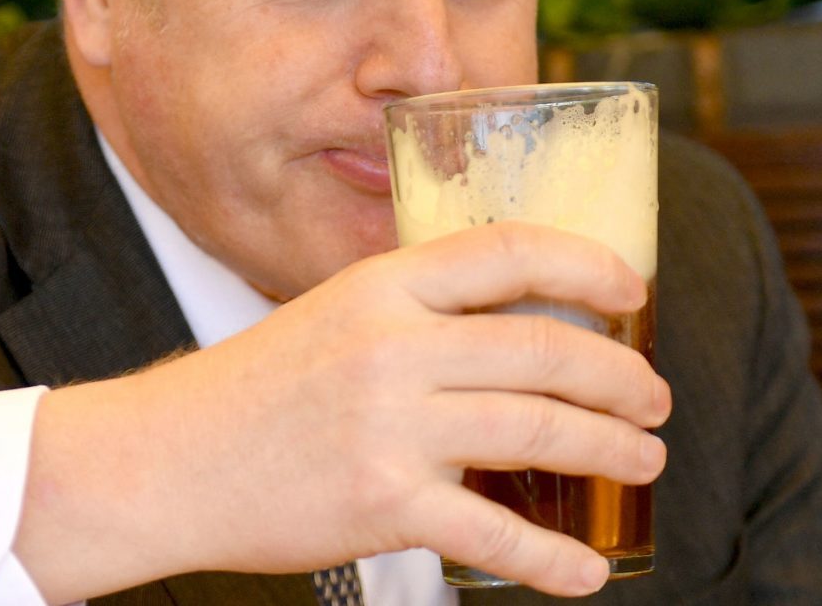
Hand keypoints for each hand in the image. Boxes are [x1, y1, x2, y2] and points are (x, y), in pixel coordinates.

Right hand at [15, 222, 670, 600]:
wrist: (169, 462)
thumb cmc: (253, 392)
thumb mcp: (330, 317)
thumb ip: (410, 313)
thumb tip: (513, 324)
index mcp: (380, 286)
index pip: (506, 251)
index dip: (585, 263)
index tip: (632, 291)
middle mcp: (391, 346)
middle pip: (543, 349)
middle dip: (619, 378)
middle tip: (653, 401)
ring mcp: (390, 425)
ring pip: (537, 431)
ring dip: (610, 450)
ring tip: (643, 462)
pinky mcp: (383, 503)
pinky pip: (494, 533)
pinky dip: (551, 559)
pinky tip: (585, 570)